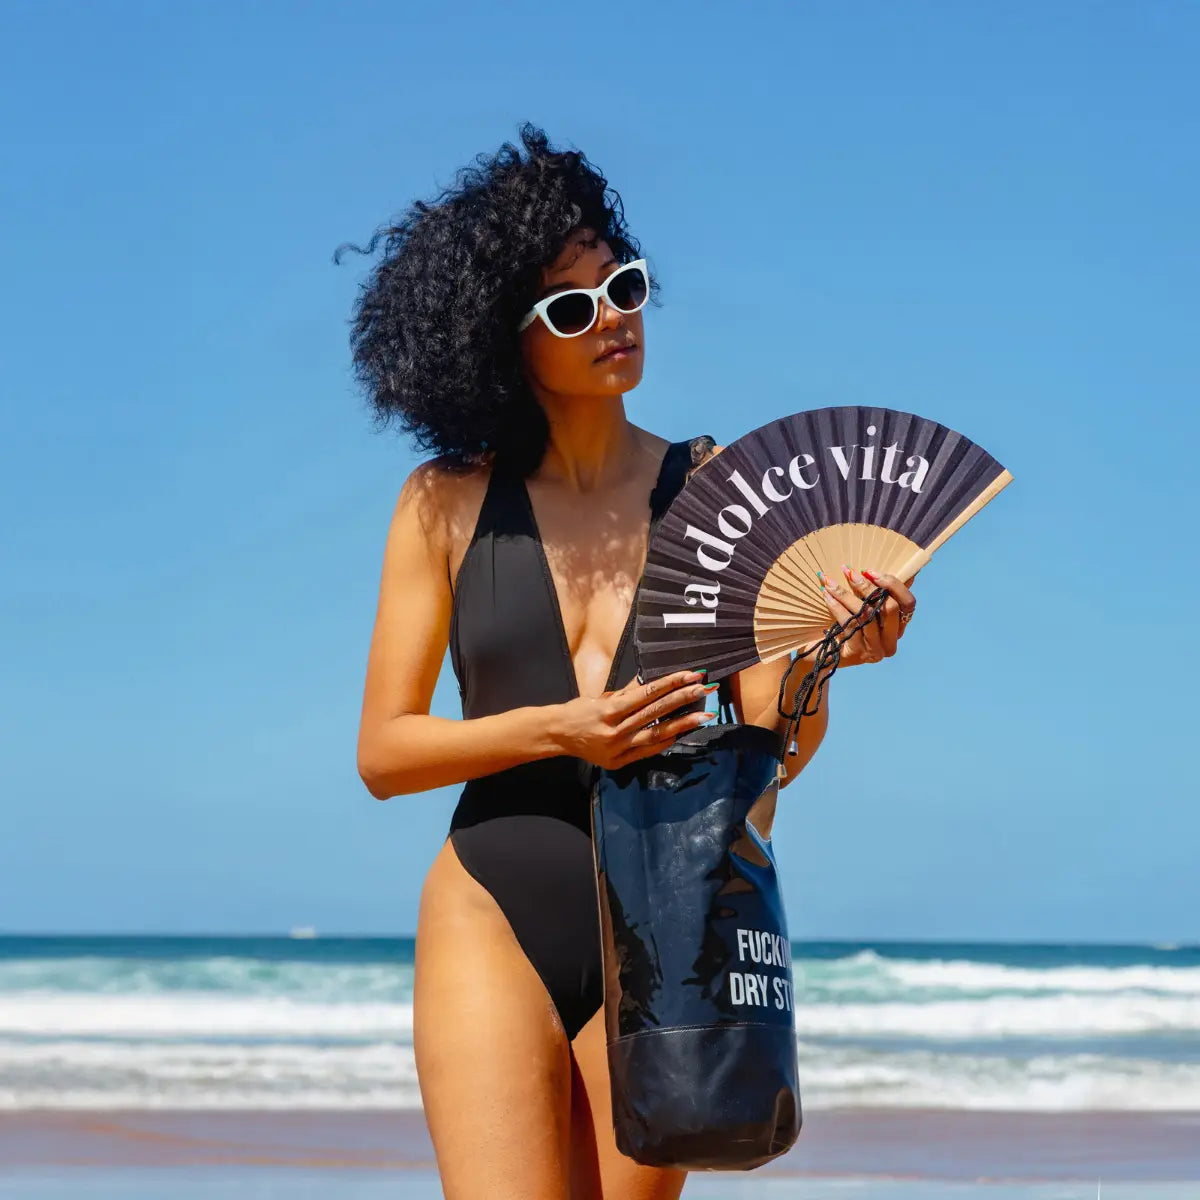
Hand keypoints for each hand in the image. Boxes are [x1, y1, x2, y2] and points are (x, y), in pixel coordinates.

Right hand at [552, 670, 716, 768]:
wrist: (557, 735)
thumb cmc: (578, 711)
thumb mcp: (601, 697)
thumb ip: (627, 693)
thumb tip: (652, 681)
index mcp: (609, 710)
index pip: (647, 693)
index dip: (671, 683)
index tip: (691, 676)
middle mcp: (615, 730)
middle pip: (655, 712)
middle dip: (682, 699)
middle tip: (704, 689)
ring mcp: (618, 748)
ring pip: (656, 734)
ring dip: (682, 724)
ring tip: (704, 716)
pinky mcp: (619, 762)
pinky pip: (647, 750)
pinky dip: (665, 741)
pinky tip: (681, 732)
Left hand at [814, 566, 916, 666]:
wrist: (821, 656)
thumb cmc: (845, 628)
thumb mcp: (864, 609)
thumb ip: (878, 594)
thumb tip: (892, 568)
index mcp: (899, 629)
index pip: (909, 604)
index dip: (893, 584)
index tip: (870, 571)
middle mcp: (890, 642)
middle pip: (889, 608)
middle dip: (867, 586)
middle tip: (848, 572)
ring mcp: (875, 650)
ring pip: (867, 614)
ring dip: (846, 594)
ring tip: (830, 582)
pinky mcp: (857, 653)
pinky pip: (849, 623)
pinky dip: (836, 606)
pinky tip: (826, 595)